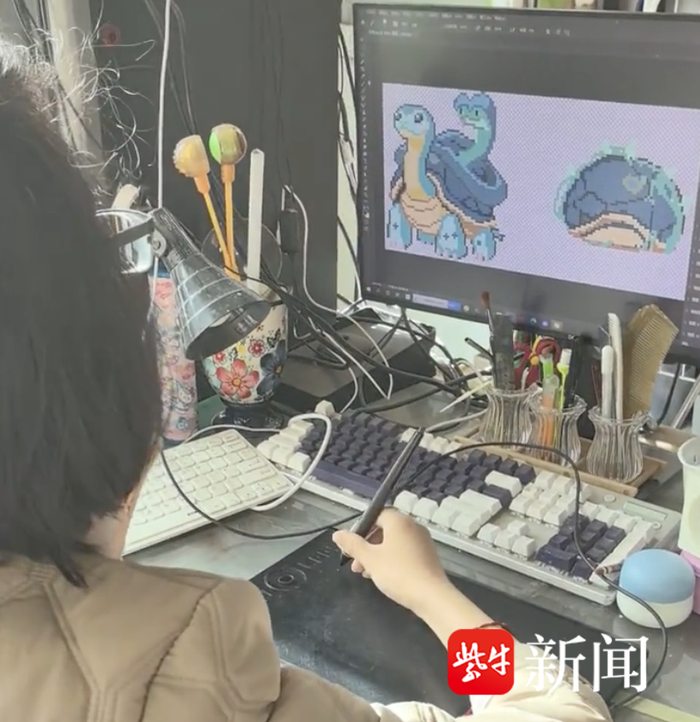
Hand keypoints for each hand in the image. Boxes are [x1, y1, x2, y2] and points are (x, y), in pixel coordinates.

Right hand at [333, 508, 448, 613]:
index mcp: (399, 520)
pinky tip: (383, 576)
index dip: (360, 529)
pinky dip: (391, 559)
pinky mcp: (427, 555)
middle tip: (355, 564)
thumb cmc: (398, 573)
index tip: (350, 546)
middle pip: (384, 529)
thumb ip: (352, 545)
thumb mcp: (370, 559)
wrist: (432, 596)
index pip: (376, 515)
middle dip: (366, 545)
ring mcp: (422, 540)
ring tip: (366, 574)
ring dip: (377, 554)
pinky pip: (404, 551)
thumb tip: (337, 534)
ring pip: (393, 542)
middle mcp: (412, 525)